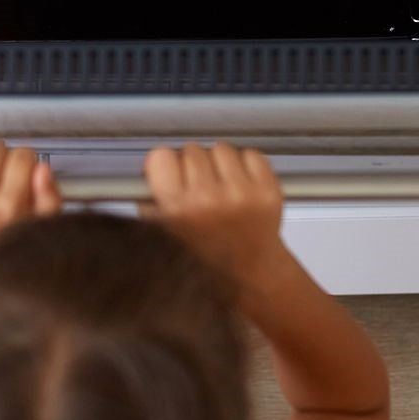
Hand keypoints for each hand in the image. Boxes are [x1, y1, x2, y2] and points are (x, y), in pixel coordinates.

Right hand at [143, 143, 283, 284]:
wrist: (249, 271)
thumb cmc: (204, 251)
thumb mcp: (161, 231)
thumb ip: (151, 197)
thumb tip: (152, 164)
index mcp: (177, 210)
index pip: (161, 155)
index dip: (165, 164)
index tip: (170, 172)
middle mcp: (208, 200)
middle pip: (192, 149)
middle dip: (193, 164)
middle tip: (199, 187)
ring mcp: (241, 194)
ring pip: (221, 148)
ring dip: (220, 162)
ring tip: (221, 187)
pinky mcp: (267, 191)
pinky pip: (251, 154)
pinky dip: (246, 165)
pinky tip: (242, 187)